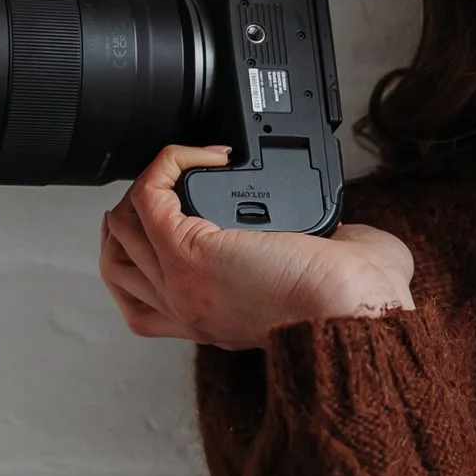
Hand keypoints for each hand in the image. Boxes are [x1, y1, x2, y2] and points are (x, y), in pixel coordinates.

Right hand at [98, 143, 415, 348]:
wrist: (356, 313)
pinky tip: (209, 155)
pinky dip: (170, 161)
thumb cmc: (356, 306)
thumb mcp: (316, 284)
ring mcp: (178, 281)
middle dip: (137, 212)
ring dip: (152, 184)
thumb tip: (333, 227)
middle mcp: (184, 307)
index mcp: (208, 319)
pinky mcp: (188, 251)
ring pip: (121, 225)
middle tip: (182, 185)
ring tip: (194, 168)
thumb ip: (306, 257)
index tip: (183, 209)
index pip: (140, 292)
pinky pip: (148, 191)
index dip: (147, 246)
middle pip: (119, 256)